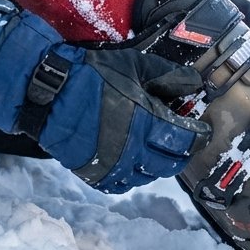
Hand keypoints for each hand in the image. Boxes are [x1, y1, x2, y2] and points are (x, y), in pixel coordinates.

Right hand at [0, 13, 209, 192]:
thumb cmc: (91, 75)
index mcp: (146, 122)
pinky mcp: (95, 174)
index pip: (187, 139)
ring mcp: (113, 166)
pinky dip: (132, 175)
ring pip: (148, 176)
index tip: (202, 130)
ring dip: (157, 163)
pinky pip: (123, 185)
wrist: (48, 92)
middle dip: (181, 152)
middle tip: (182, 141)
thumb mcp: (133, 65)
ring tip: (155, 148)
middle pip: (171, 163)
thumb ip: (167, 76)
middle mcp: (133, 150)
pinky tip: (131, 160)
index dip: (199, 135)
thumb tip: (194, 82)